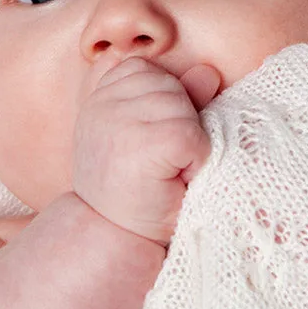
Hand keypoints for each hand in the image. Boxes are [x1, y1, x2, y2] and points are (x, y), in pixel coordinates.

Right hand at [72, 57, 220, 245]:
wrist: (114, 238)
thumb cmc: (135, 189)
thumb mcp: (152, 134)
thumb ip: (177, 98)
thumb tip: (209, 72)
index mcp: (98, 96)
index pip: (147, 70)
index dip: (161, 105)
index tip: (143, 144)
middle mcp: (101, 104)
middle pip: (170, 85)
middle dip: (178, 121)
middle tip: (156, 163)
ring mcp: (119, 122)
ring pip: (184, 108)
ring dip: (188, 142)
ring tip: (163, 170)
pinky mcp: (144, 143)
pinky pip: (192, 135)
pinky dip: (196, 160)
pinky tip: (173, 179)